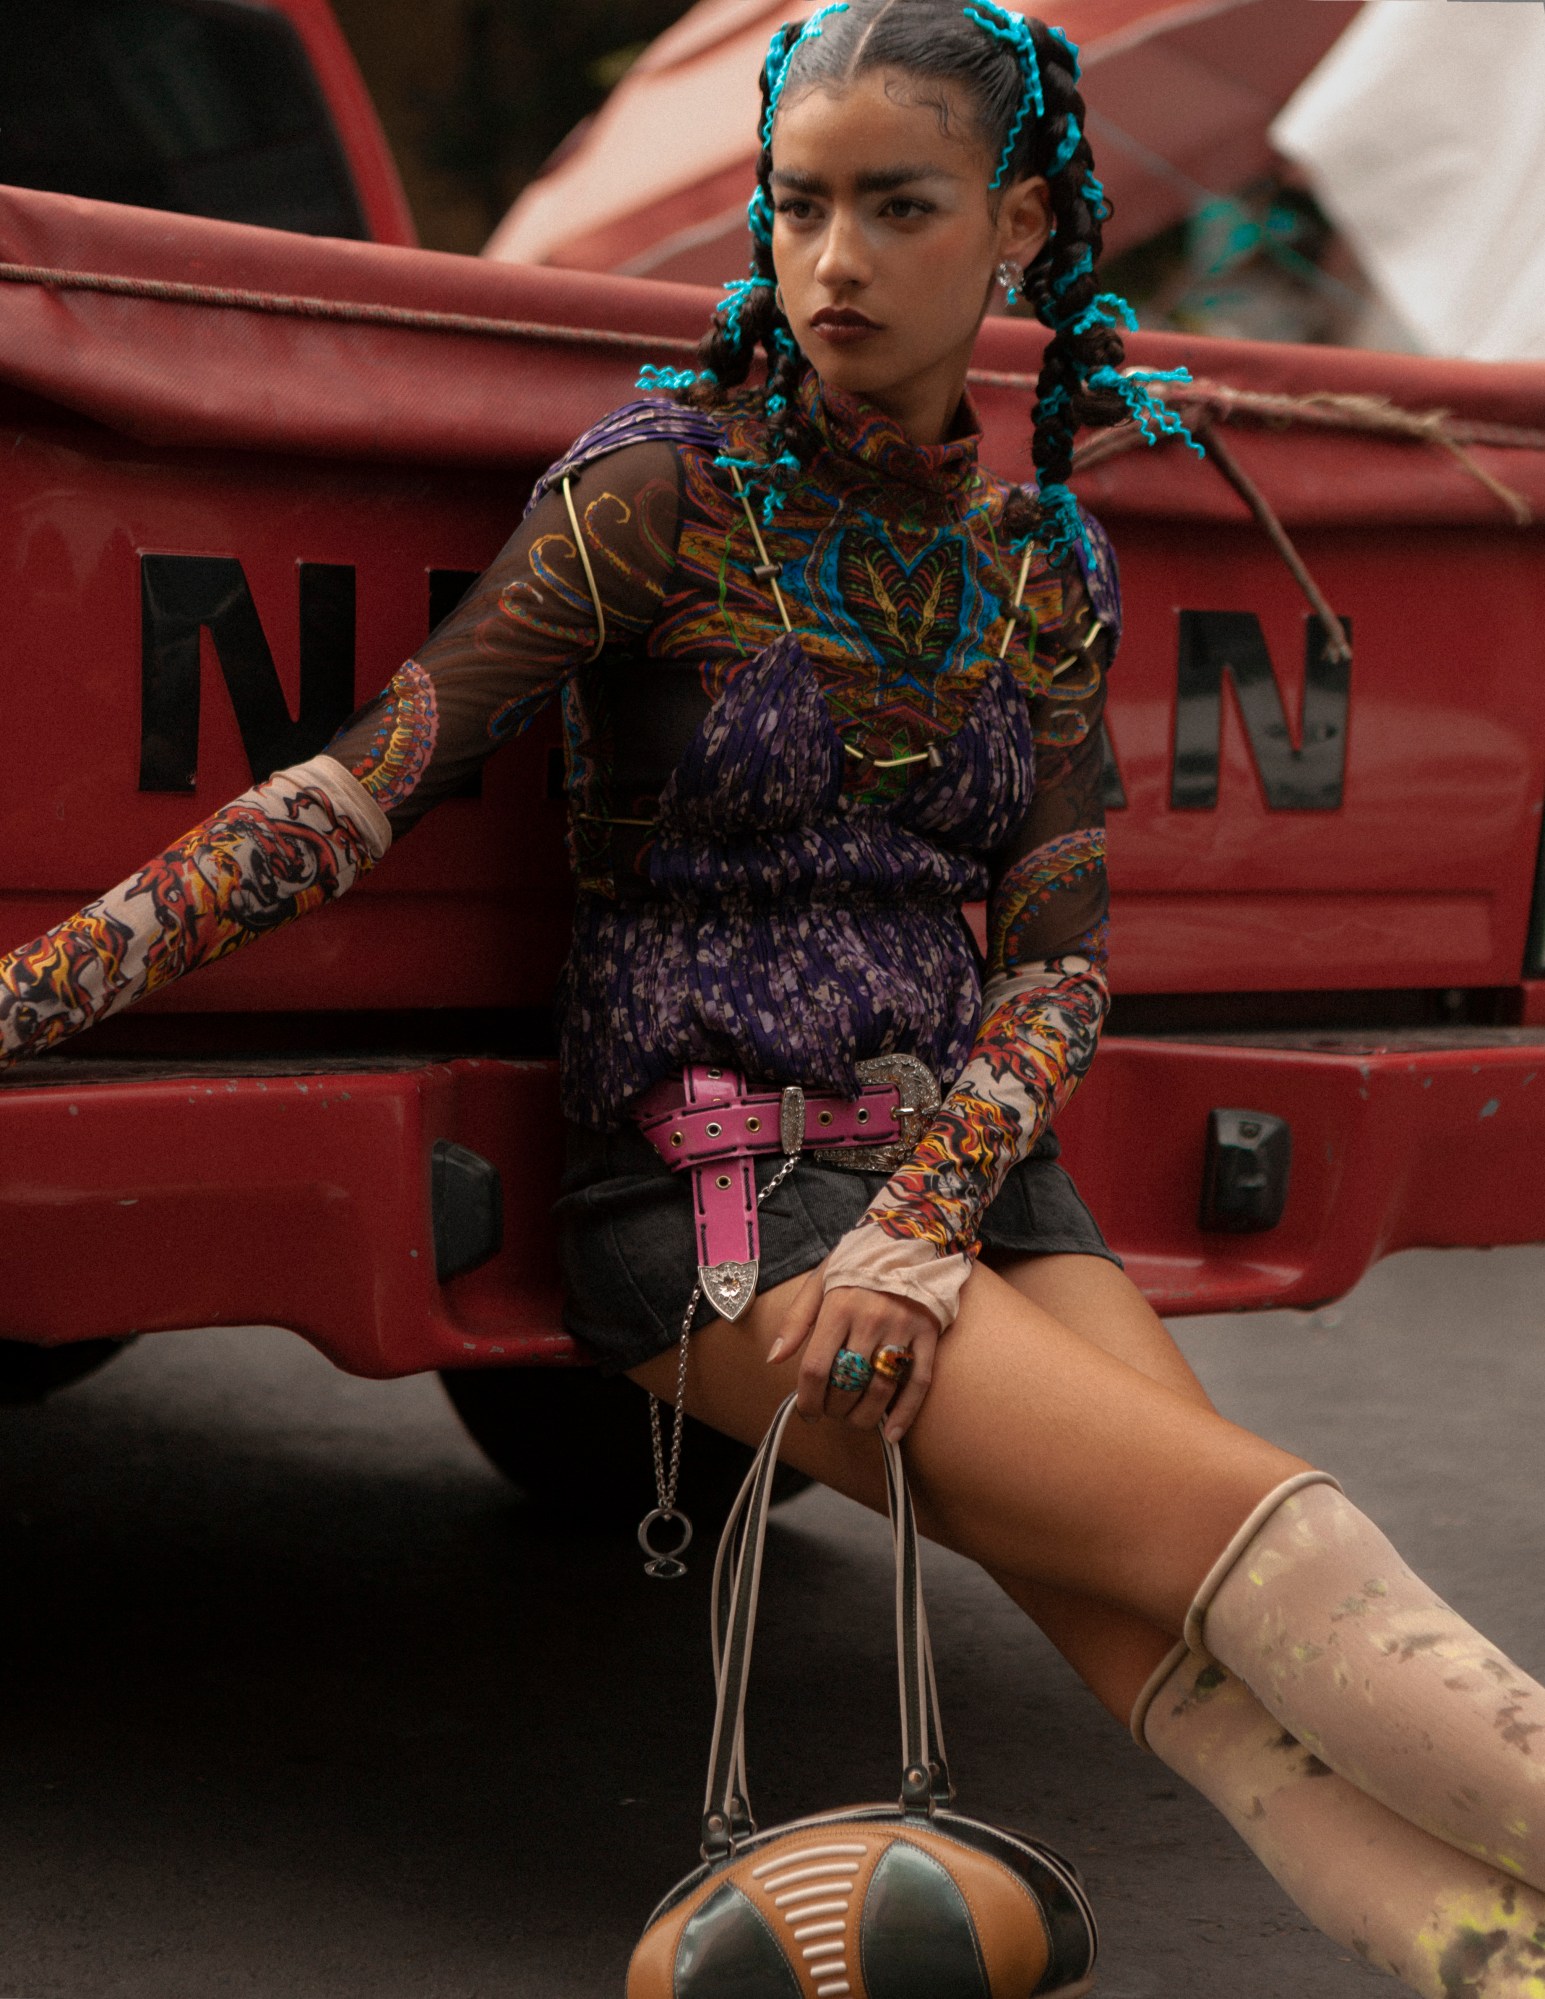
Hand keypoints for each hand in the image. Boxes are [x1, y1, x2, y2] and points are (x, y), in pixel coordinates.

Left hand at [768, 1270, 937, 1442]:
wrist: (910, 1238)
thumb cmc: (858, 1263)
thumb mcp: (819, 1281)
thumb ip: (796, 1321)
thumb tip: (774, 1358)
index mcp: (838, 1306)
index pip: (815, 1368)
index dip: (807, 1399)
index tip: (806, 1411)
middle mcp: (870, 1320)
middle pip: (847, 1384)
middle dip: (833, 1408)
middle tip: (830, 1412)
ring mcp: (902, 1329)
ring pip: (880, 1389)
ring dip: (863, 1416)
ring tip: (854, 1421)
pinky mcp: (928, 1335)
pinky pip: (918, 1382)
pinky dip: (905, 1413)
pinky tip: (891, 1432)